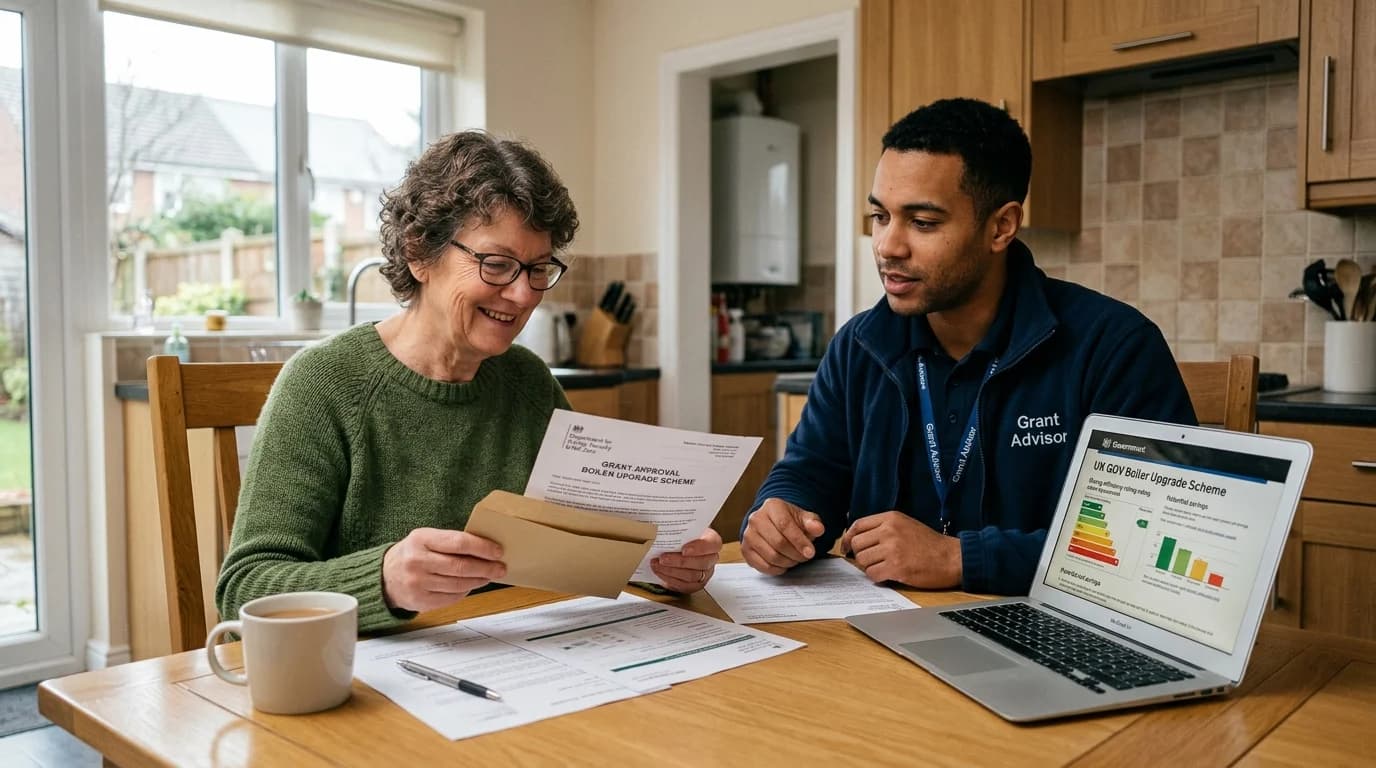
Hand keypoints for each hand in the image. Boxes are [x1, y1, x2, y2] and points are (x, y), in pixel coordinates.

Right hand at [382, 528, 505, 612]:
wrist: (385, 577)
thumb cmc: (412, 554)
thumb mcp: (426, 539)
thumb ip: (451, 542)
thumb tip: (486, 548)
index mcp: (421, 539)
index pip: (459, 543)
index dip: (482, 547)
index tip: (497, 551)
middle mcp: (417, 561)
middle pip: (461, 566)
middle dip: (486, 567)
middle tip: (500, 567)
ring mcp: (418, 583)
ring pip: (459, 584)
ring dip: (479, 580)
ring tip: (489, 576)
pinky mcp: (421, 601)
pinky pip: (452, 597)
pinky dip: (466, 591)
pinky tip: (471, 585)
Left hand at [650, 528, 721, 592]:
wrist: (679, 545)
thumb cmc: (682, 535)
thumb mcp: (682, 527)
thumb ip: (677, 527)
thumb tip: (655, 526)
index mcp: (712, 541)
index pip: (713, 544)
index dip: (700, 548)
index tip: (684, 549)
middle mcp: (711, 558)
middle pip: (701, 563)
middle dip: (679, 562)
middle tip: (663, 558)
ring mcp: (705, 573)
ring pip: (691, 576)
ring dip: (671, 571)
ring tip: (657, 565)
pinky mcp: (695, 584)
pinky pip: (684, 586)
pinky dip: (670, 580)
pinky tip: (660, 572)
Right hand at [741, 498, 825, 575]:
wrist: (772, 523)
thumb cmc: (789, 521)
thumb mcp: (803, 518)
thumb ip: (813, 523)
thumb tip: (818, 529)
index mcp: (772, 506)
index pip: (784, 525)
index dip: (799, 541)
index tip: (810, 552)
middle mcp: (756, 519)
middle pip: (778, 542)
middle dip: (795, 554)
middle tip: (805, 557)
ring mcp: (749, 535)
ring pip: (771, 556)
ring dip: (788, 562)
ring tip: (795, 559)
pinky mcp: (746, 550)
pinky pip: (763, 566)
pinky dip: (777, 569)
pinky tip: (784, 564)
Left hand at [840, 512, 960, 588]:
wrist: (952, 557)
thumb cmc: (930, 544)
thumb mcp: (905, 524)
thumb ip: (883, 527)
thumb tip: (857, 538)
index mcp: (891, 518)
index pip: (858, 526)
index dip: (848, 538)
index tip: (846, 548)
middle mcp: (889, 531)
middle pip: (856, 544)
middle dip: (860, 555)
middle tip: (872, 561)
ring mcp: (893, 549)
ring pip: (862, 560)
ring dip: (870, 567)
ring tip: (884, 567)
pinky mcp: (897, 567)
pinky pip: (872, 574)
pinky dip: (877, 577)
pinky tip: (889, 575)